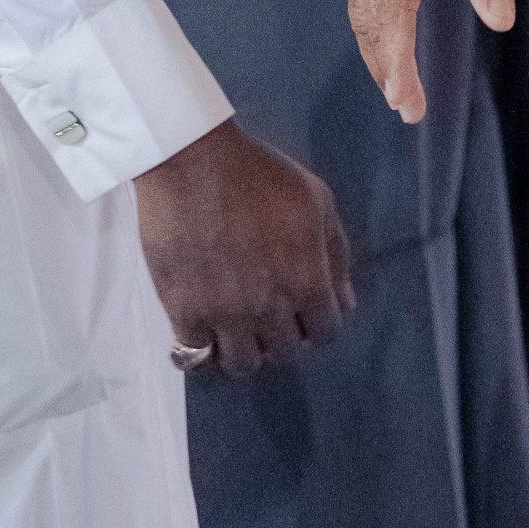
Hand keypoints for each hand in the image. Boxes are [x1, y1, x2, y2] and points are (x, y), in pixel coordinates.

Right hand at [134, 119, 353, 376]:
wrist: (193, 162)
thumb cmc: (260, 173)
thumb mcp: (316, 200)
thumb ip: (336, 253)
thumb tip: (344, 301)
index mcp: (307, 278)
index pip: (326, 333)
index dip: (318, 324)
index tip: (305, 312)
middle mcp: (270, 307)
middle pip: (285, 352)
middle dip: (283, 337)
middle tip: (269, 316)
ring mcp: (225, 315)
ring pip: (242, 366)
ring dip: (244, 351)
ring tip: (236, 330)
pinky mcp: (184, 313)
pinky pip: (195, 359)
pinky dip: (201, 353)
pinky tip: (202, 336)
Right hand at [346, 0, 520, 122]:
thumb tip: (497, 19)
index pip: (392, 9)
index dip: (396, 62)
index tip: (406, 103)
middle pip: (369, 13)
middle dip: (384, 65)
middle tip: (408, 109)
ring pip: (361, 2)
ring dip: (375, 47)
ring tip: (398, 90)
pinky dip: (374, 20)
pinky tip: (388, 44)